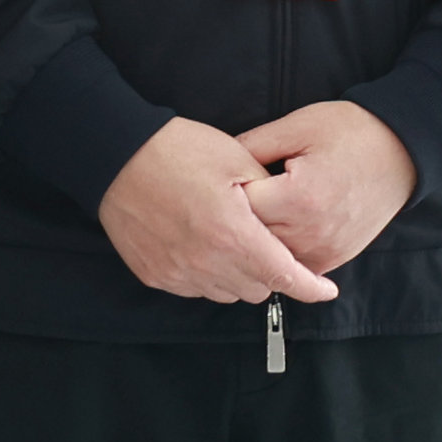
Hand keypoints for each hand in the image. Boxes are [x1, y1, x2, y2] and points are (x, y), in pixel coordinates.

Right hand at [96, 117, 342, 306]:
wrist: (114, 155)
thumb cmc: (178, 149)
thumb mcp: (237, 158)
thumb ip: (270, 196)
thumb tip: (287, 222)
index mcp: (232, 235)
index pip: (283, 276)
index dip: (310, 287)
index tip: (327, 290)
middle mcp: (205, 263)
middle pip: (257, 289)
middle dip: (271, 272)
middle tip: (268, 244)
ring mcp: (176, 273)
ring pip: (226, 292)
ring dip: (239, 276)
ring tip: (232, 241)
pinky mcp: (154, 274)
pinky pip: (194, 288)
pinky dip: (207, 275)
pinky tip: (203, 246)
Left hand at [239, 101, 417, 275]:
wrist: (402, 151)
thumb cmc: (351, 132)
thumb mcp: (297, 126)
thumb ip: (252, 146)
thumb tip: (215, 161)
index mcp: (299, 198)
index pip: (239, 209)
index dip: (226, 193)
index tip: (222, 181)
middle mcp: (311, 233)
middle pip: (250, 238)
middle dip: (236, 219)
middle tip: (227, 199)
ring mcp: (325, 251)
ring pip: (268, 258)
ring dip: (255, 239)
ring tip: (249, 214)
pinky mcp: (334, 259)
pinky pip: (293, 265)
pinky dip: (278, 250)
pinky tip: (272, 229)